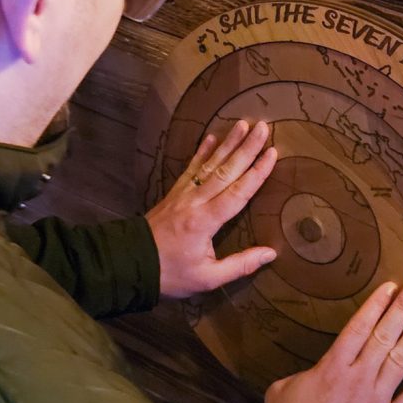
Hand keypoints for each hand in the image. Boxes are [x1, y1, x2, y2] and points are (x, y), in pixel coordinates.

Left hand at [146, 120, 277, 298]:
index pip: (238, 192)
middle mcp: (195, 200)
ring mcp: (183, 193)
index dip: (257, 172)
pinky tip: (212, 137)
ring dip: (228, 143)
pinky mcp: (174, 192)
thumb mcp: (207, 278)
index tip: (273, 153)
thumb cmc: (171, 273)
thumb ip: (240, 265)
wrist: (129, 262)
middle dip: (246, 148)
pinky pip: (191, 167)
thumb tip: (271, 253)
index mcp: (205, 221)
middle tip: (263, 127)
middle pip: (226, 170)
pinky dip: (202, 151)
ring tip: (242, 123)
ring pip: (210, 164)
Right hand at [264, 279, 402, 402]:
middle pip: (384, 335)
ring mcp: (378, 399)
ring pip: (402, 359)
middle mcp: (359, 377)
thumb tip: (309, 377)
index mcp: (332, 367)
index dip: (375, 305)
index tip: (390, 286)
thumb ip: (300, 377)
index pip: (358, 327)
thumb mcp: (280, 391)